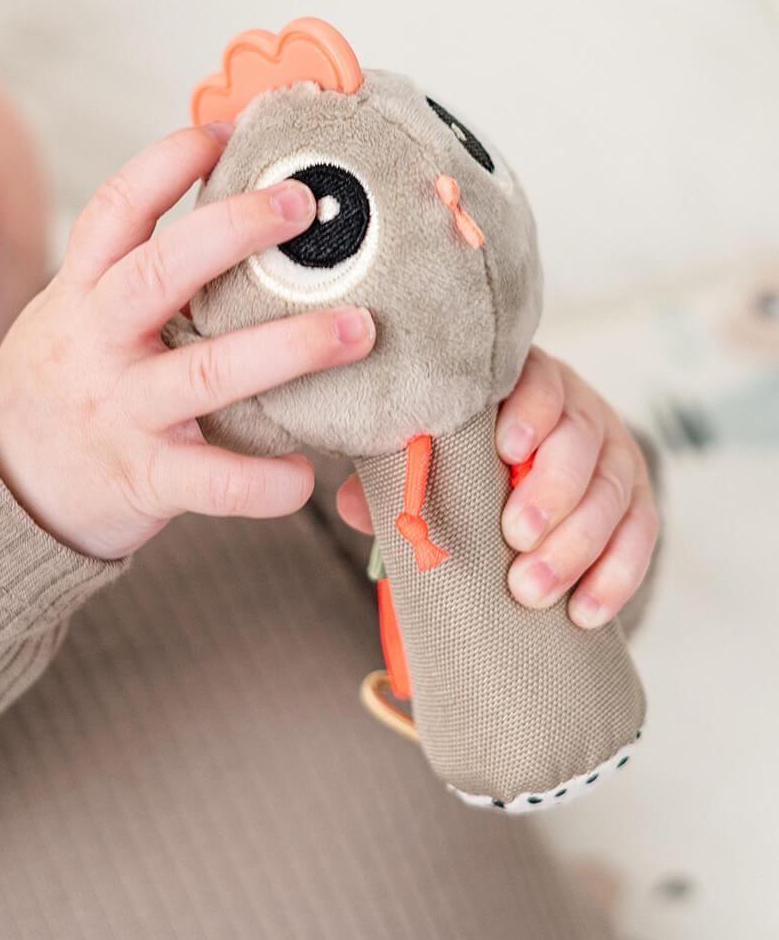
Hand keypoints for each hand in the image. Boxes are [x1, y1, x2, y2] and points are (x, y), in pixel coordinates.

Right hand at [0, 122, 376, 560]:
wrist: (1, 487)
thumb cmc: (62, 385)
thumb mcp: (74, 314)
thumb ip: (133, 274)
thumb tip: (231, 213)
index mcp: (82, 294)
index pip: (115, 210)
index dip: (166, 164)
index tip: (225, 133)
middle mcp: (99, 343)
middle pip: (160, 272)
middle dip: (233, 230)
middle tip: (303, 204)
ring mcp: (123, 410)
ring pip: (207, 373)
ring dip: (287, 348)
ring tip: (357, 330)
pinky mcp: (145, 478)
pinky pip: (212, 480)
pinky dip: (264, 480)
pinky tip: (306, 473)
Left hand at [335, 346, 658, 627]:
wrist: (516, 476)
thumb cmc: (462, 455)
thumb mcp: (429, 451)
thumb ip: (394, 471)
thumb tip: (353, 505)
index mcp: (525, 383)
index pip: (539, 381)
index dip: (530, 411)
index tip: (507, 448)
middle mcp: (579, 410)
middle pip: (581, 441)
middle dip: (551, 490)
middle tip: (515, 535)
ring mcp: (614, 455)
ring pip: (612, 494)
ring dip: (576, 546)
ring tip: (531, 589)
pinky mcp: (636, 502)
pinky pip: (641, 537)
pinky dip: (616, 577)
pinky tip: (585, 614)